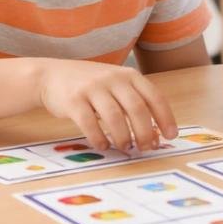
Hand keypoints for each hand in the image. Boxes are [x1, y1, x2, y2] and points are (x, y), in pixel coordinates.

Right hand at [35, 59, 177, 151]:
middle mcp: (112, 78)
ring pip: (115, 116)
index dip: (165, 118)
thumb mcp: (115, 85)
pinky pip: (89, 123)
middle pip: (137, 108)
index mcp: (128, 75)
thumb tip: (154, 135)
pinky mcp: (73, 100)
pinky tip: (103, 146)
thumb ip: (134, 103)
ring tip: (125, 148)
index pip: (154, 96)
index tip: (171, 136)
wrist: (51, 75)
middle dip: (145, 132)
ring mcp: (92, 87)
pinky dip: (99, 138)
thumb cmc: (90, 85)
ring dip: (123, 137)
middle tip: (147, 148)